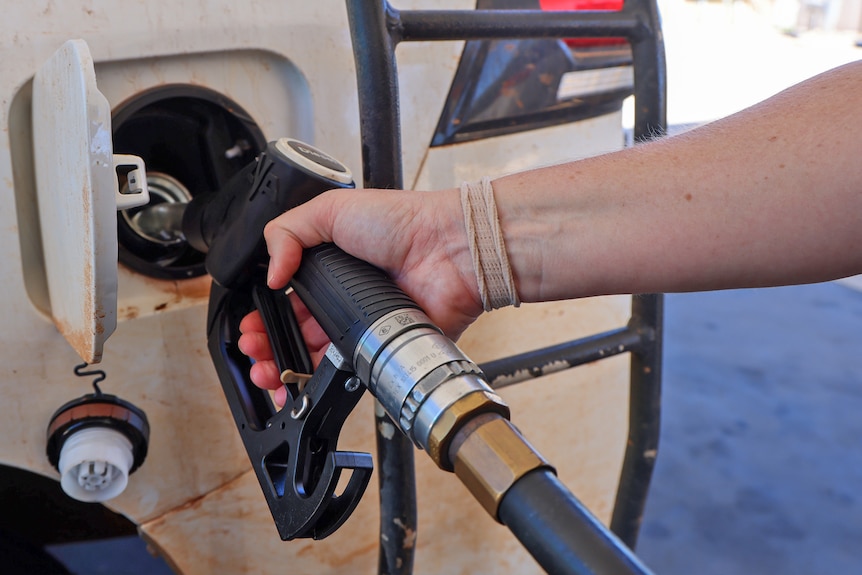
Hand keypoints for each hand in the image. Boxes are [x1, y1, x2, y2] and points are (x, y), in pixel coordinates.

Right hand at [238, 187, 482, 396]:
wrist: (447, 249)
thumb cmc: (403, 222)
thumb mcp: (332, 208)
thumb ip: (288, 231)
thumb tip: (269, 272)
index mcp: (330, 266)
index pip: (286, 297)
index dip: (265, 313)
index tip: (250, 324)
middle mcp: (344, 297)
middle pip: (296, 330)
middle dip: (268, 343)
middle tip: (254, 349)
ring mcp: (362, 324)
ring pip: (315, 355)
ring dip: (286, 365)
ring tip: (268, 370)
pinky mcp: (380, 346)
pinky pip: (348, 369)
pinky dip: (322, 378)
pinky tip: (303, 378)